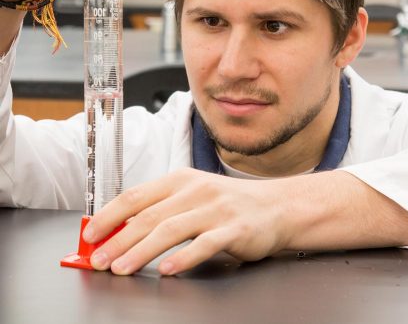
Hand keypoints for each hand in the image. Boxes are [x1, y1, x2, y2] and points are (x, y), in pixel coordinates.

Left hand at [83, 169, 291, 275]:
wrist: (275, 206)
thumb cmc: (228, 203)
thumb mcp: (193, 196)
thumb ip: (162, 208)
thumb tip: (123, 228)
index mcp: (181, 179)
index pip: (136, 196)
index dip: (110, 215)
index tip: (90, 235)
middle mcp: (196, 190)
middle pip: (149, 216)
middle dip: (118, 239)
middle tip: (98, 260)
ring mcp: (215, 209)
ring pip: (171, 229)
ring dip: (141, 251)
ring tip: (121, 268)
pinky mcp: (234, 229)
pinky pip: (205, 244)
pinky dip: (184, 258)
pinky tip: (168, 270)